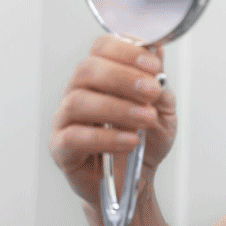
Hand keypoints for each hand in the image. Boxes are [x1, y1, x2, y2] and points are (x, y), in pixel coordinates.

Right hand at [49, 34, 176, 206]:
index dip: (127, 51)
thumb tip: (156, 50)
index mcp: (102, 75)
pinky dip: (105, 138)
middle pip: (87, 70)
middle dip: (123, 77)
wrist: (137, 178)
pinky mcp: (62, 148)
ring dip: (118, 108)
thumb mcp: (164, 108)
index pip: (102, 47)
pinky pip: (74, 137)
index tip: (153, 65)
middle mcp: (79, 91)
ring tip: (146, 118)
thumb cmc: (147, 138)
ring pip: (78, 102)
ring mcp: (66, 119)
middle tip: (152, 91)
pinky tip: (130, 140)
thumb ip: (159, 82)